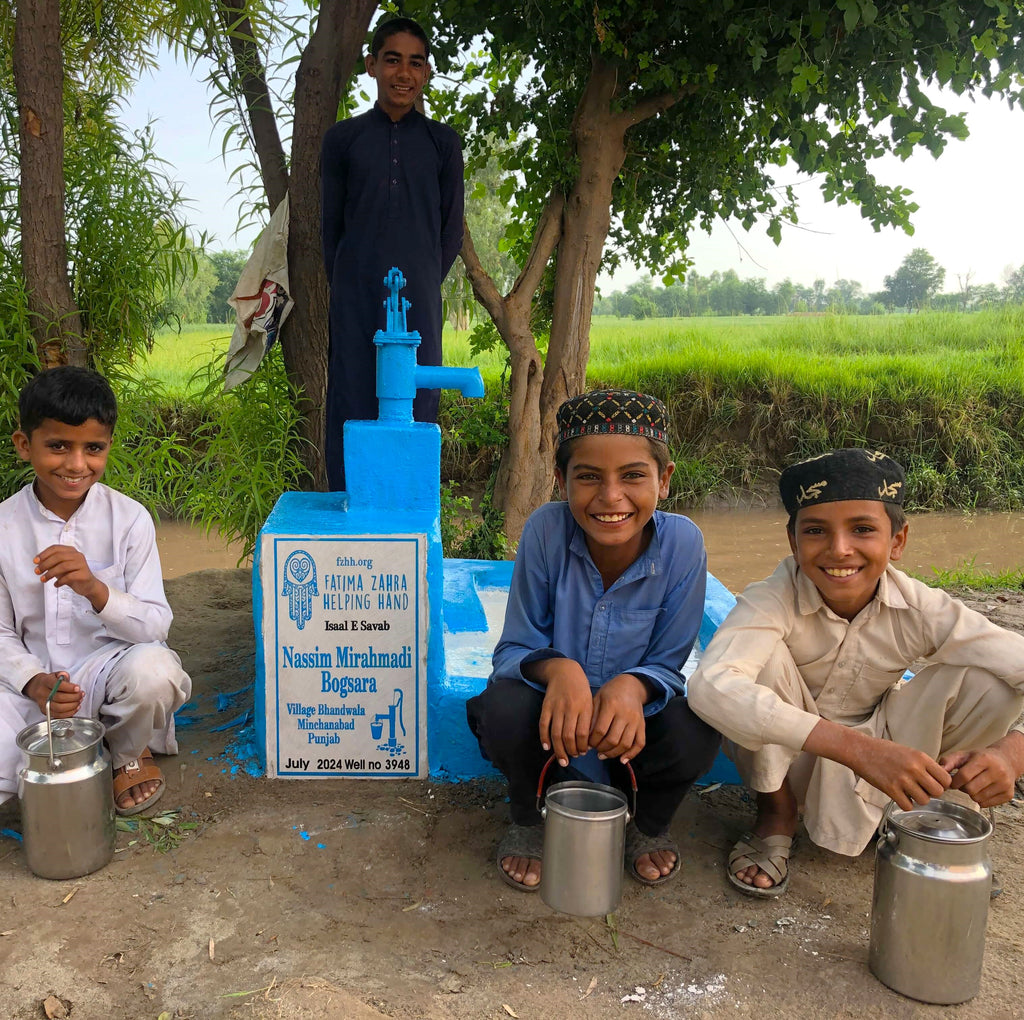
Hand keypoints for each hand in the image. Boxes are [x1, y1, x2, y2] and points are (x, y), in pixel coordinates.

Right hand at [24, 672, 82, 717]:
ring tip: (79, 701)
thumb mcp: (56, 674)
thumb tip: (66, 677)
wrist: (37, 688)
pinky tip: (75, 707)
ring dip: (72, 705)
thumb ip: (63, 675)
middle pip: (59, 698)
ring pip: (59, 708)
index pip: (57, 685)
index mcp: (46, 682)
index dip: (69, 687)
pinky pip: (58, 715)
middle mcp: (42, 693)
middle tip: (81, 694)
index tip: (78, 688)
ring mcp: (43, 703)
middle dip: (74, 697)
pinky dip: (69, 713)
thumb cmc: (49, 681)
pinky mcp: (45, 711)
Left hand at [34, 544, 107, 609]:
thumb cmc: (72, 574)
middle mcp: (78, 555)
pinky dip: (60, 581)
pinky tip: (56, 584)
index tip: (35, 562)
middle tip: (37, 572)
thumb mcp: (60, 566)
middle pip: (58, 557)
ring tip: (43, 580)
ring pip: (63, 566)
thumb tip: (37, 562)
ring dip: (50, 573)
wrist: (88, 585)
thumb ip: (51, 562)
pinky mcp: (84, 574)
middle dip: (45, 564)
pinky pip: (69, 577)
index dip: (44, 554)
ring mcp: (82, 564)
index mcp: (71, 551)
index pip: (55, 548)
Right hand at [533, 660, 592, 764]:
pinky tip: (547, 747)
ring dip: (558, 749)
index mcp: (585, 707)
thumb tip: (586, 744)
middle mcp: (570, 708)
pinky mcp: (546, 706)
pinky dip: (544, 738)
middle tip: (572, 758)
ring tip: (562, 759)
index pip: (583, 734)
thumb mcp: (590, 702)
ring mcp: (557, 707)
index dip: (582, 747)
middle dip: (571, 751)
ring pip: (556, 733)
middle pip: (569, 736)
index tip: (582, 753)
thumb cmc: (581, 689)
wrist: (565, 671)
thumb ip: (589, 721)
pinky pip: (543, 725)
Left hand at [589, 673, 647, 762]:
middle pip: (613, 739)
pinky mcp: (642, 725)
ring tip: (603, 754)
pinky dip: (632, 754)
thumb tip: (586, 739)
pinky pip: (640, 744)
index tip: (587, 743)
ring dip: (613, 753)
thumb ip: (592, 717)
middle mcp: (625, 714)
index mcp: (611, 705)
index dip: (592, 741)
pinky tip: (622, 760)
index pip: (600, 730)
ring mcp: (636, 720)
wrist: (631, 685)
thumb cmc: (610, 692)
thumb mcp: (597, 699)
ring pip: (625, 744)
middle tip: (595, 750)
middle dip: (601, 749)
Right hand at [804, 719, 950, 810]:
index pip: (946, 778)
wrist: (860, 750)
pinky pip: (908, 805)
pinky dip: (905, 803)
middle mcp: (914, 768)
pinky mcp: (890, 789)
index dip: (942, 784)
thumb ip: (923, 765)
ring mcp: (902, 779)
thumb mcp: (908, 752)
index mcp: (921, 757)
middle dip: (931, 793)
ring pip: (924, 800)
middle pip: (938, 792)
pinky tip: (899, 796)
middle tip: (921, 789)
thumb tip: (938, 780)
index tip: (933, 784)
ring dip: (917, 799)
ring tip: (908, 792)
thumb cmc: (884, 750)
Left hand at [941, 743, 1018, 807]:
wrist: (1006, 761)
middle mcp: (997, 771)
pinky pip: (986, 804)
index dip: (955, 782)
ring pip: (978, 798)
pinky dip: (980, 800)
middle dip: (963, 788)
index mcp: (984, 759)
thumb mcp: (964, 755)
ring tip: (974, 785)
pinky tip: (983, 790)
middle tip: (965, 783)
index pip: (964, 776)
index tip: (953, 782)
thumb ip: (948, 761)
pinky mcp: (1008, 795)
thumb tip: (939, 771)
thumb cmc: (981, 758)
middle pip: (971, 789)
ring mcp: (1004, 784)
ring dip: (972, 794)